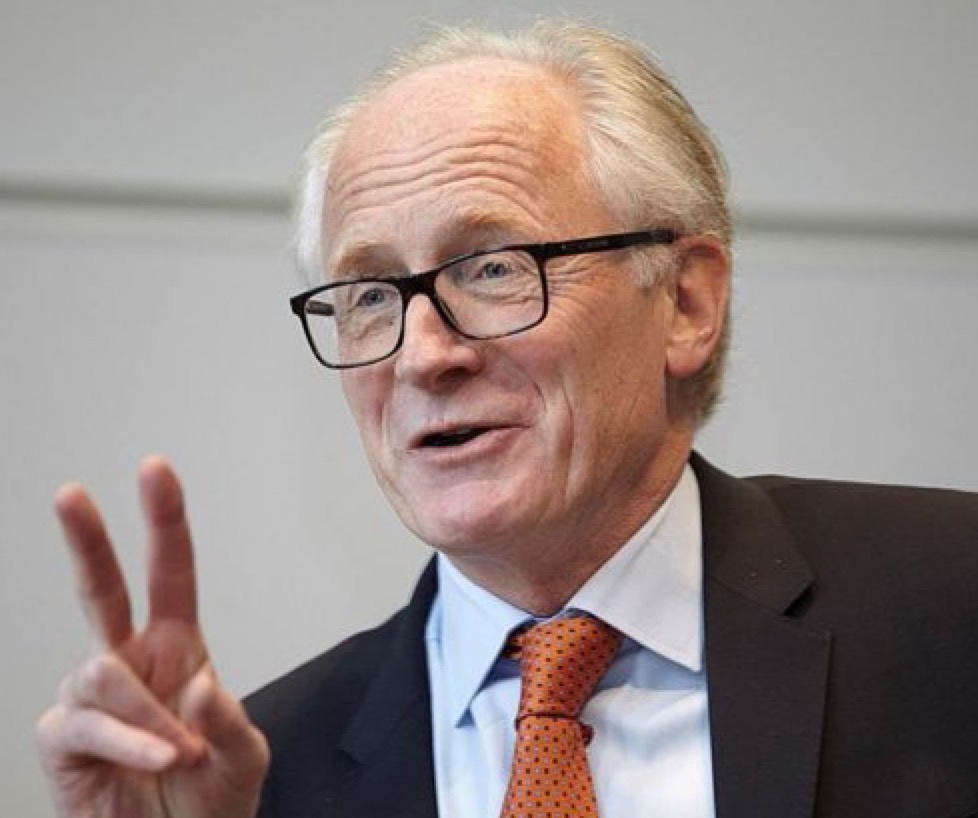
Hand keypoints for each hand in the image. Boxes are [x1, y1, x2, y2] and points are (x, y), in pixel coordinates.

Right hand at [36, 457, 268, 817]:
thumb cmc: (211, 799)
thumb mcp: (242, 756)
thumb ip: (227, 719)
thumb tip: (196, 684)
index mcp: (176, 649)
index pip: (169, 573)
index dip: (163, 521)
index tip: (154, 471)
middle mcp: (129, 662)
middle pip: (101, 589)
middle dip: (87, 540)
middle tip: (70, 494)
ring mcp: (92, 699)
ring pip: (102, 669)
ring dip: (149, 716)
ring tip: (178, 755)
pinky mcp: (63, 739)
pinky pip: (86, 722)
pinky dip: (130, 743)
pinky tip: (157, 760)